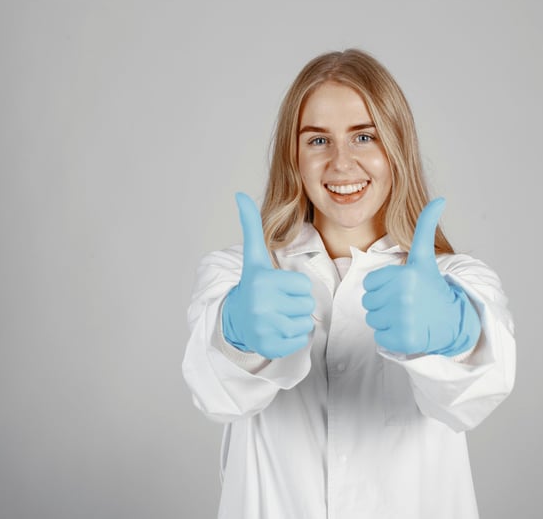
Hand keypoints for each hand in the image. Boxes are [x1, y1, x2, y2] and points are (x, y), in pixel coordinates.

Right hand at [221, 193, 315, 358]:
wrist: (236, 320)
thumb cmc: (253, 286)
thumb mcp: (253, 257)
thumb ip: (251, 225)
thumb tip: (239, 194)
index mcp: (262, 281)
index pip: (303, 285)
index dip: (295, 287)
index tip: (278, 288)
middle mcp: (261, 304)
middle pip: (307, 304)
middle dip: (296, 304)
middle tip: (277, 303)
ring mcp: (264, 327)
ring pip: (305, 323)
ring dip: (295, 320)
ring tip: (276, 316)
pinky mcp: (270, 347)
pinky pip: (300, 340)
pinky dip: (293, 338)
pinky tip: (276, 330)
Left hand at [362, 198, 479, 355]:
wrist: (452, 321)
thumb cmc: (433, 288)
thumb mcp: (425, 258)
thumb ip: (425, 227)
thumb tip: (440, 199)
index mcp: (405, 275)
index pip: (370, 283)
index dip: (383, 286)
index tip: (403, 287)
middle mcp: (404, 297)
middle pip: (368, 302)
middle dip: (383, 303)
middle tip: (406, 303)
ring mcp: (404, 319)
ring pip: (373, 320)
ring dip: (386, 320)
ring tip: (408, 316)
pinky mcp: (404, 340)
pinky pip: (380, 338)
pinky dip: (391, 337)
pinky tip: (408, 330)